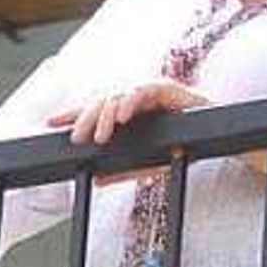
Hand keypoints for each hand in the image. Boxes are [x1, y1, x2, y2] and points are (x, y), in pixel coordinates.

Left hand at [44, 79, 209, 180]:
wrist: (215, 140)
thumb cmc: (181, 147)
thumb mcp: (146, 163)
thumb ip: (122, 169)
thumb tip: (97, 179)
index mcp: (127, 112)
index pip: (94, 109)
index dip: (73, 114)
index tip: (51, 122)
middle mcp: (135, 98)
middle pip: (101, 100)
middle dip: (85, 117)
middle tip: (76, 138)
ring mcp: (150, 91)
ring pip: (119, 94)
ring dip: (106, 114)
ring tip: (99, 136)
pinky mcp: (169, 88)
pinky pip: (145, 89)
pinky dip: (132, 101)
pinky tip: (122, 116)